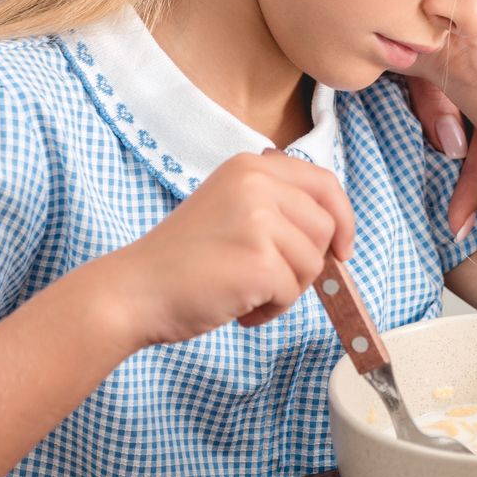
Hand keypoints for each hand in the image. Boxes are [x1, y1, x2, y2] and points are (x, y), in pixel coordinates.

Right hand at [103, 150, 353, 345]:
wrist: (135, 290)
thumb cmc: (180, 261)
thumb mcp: (228, 208)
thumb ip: (274, 206)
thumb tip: (331, 229)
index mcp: (249, 167)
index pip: (324, 183)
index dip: (341, 218)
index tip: (341, 249)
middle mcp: (256, 183)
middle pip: (325, 227)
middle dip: (307, 263)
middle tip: (268, 279)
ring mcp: (259, 220)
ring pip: (313, 263)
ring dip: (285, 289)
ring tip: (243, 290)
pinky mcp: (260, 260)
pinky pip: (292, 293)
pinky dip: (269, 310)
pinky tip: (235, 304)